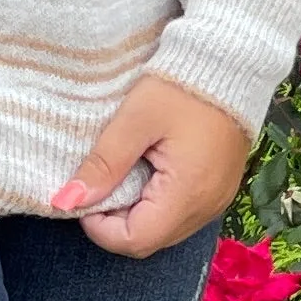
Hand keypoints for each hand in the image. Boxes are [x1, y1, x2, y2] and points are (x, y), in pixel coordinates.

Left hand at [51, 76, 255, 254]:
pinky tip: (147, 172)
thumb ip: (103, 164)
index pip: (135, 240)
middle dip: (115, 222)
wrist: (232, 60)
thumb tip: (68, 200)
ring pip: (164, 230)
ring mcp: (217, 200)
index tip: (86, 193)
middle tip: (101, 182)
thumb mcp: (135, 120)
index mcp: (187, 193)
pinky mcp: (219, 189)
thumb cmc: (181, 86)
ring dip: (136, 214)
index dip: (100, 227)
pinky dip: (156, 204)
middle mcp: (207, 207)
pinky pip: (181, 214)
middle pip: (149, 241)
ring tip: (122, 175)